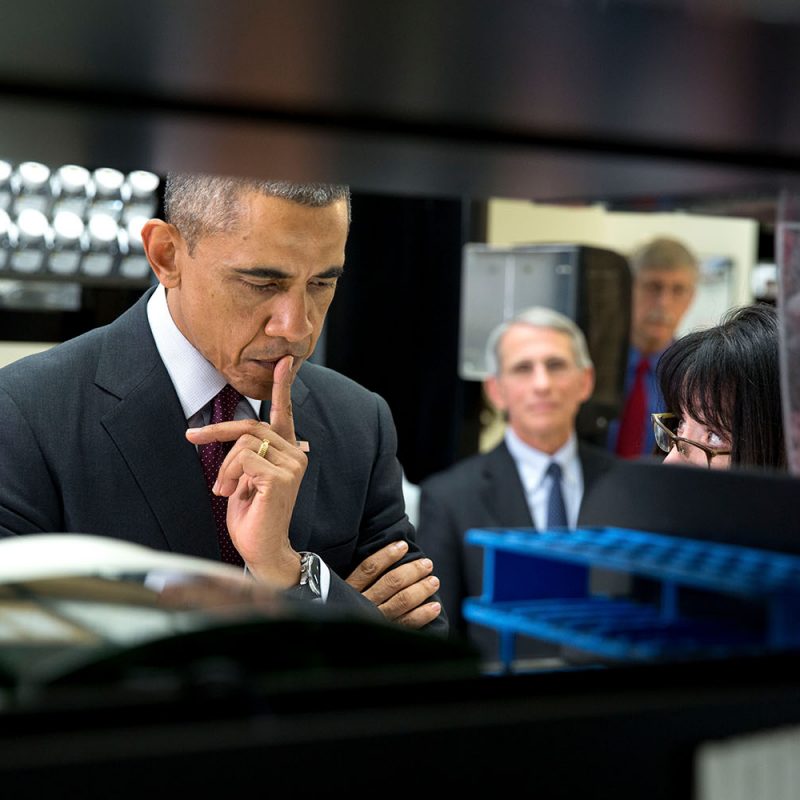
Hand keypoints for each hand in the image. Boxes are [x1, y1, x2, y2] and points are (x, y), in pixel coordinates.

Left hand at [186, 356, 306, 586]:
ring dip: (224, 466)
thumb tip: (235, 439)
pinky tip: (233, 493)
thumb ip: (247, 454)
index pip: (284, 413)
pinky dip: (229, 475)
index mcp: (289, 451)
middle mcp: (296, 454)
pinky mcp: (282, 477)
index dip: (283, 386)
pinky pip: (244, 459)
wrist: (263, 550)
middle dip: (216, 431)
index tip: (286, 361)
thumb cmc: (253, 517)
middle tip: (191, 436)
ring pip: (244, 443)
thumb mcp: (245, 478)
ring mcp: (292, 465)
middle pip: (251, 425)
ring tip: (225, 489)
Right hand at [346, 540, 441, 628]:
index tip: (402, 545)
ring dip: (421, 589)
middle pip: (391, 582)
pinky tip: (435, 606)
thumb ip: (360, 577)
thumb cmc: (346, 607)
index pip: (369, 568)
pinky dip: (423, 614)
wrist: (341, 635)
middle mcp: (362, 604)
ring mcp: (375, 619)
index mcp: (350, 590)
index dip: (387, 555)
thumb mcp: (343, 590)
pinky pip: (408, 623)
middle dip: (413, 570)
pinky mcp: (386, 632)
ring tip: (434, 581)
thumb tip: (390, 552)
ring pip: (402, 600)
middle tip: (427, 564)